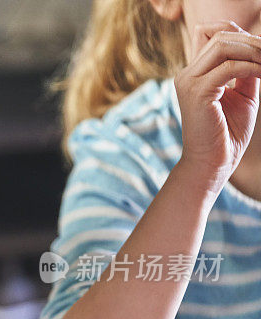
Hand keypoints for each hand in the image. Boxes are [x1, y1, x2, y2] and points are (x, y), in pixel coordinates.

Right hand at [175, 21, 260, 193]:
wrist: (212, 163)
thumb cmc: (226, 134)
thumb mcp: (242, 95)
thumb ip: (246, 71)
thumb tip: (258, 50)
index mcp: (194, 74)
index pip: (207, 33)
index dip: (235, 32)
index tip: (258, 51)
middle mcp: (186, 75)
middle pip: (218, 35)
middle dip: (251, 41)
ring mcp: (188, 82)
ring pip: (223, 45)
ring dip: (252, 50)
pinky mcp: (197, 93)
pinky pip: (230, 67)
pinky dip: (252, 67)